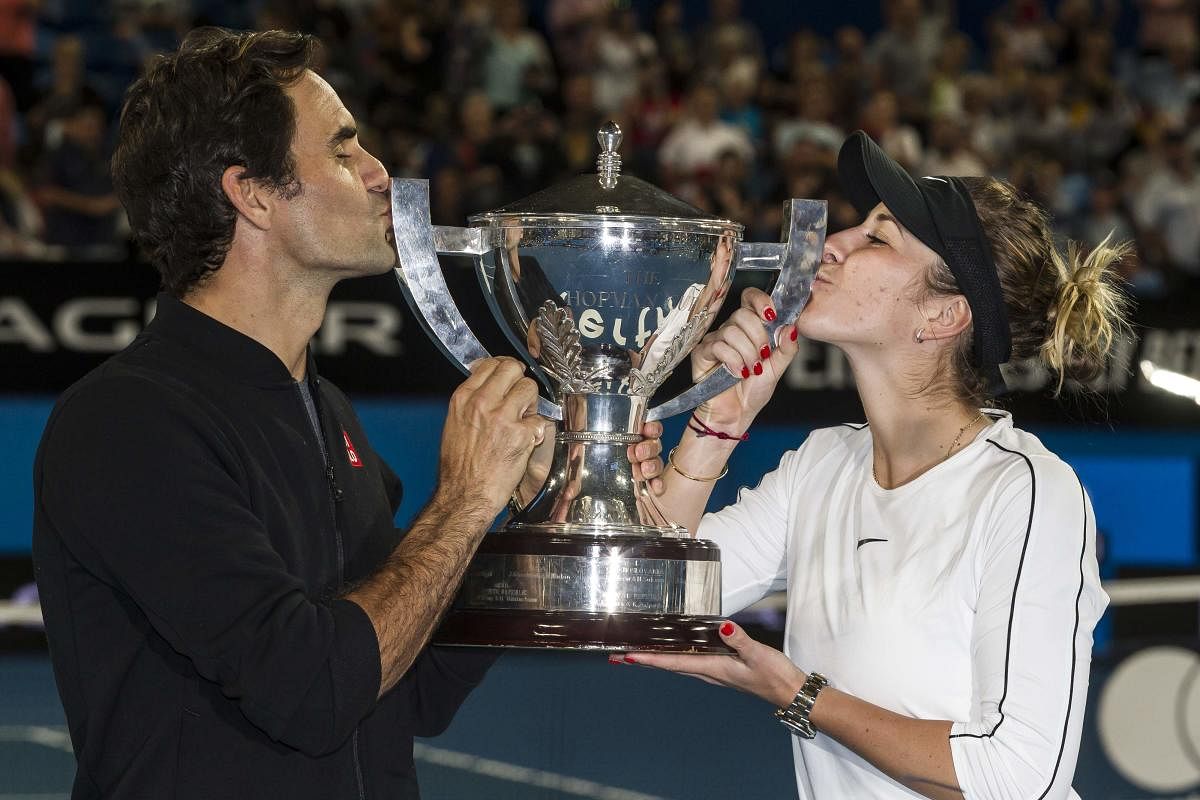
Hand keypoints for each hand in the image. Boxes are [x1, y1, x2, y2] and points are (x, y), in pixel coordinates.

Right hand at [434, 357, 547, 519]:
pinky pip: (539, 419)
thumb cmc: (459, 467)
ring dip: (531, 404)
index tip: (509, 377)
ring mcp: (503, 417)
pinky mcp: (521, 435)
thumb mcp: (454, 424)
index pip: (490, 365)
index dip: (504, 369)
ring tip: (523, 420)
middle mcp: (482, 403)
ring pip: (529, 389)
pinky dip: (536, 430)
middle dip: (519, 381)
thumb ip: (472, 402)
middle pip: (512, 369)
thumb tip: (488, 386)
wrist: (465, 494)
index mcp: (464, 399)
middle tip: (520, 396)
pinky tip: (527, 440)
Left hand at [513, 420, 666, 510]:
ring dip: (652, 465)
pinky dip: (656, 485)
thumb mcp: (561, 436)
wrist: (548, 491)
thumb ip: (571, 420)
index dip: (648, 424)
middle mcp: (627, 448)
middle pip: (651, 442)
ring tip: (640, 471)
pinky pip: (653, 485)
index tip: (645, 428)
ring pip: (654, 462)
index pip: (640, 423)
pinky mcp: (633, 489)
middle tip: (635, 453)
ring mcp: (632, 468)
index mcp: (614, 433)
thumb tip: (567, 406)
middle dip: (648, 446)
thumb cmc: (555, 461)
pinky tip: (654, 489)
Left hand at [611, 621, 804, 707]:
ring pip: (678, 664)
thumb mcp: (758, 655)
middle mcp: (709, 672)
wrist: (790, 692)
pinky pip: (691, 662)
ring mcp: (714, 672)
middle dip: (643, 660)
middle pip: (668, 665)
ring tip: (635, 653)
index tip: (626, 657)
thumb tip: (722, 627)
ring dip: (655, 659)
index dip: (648, 659)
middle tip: (617, 656)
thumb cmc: (775, 675)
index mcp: (713, 669)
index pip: (673, 663)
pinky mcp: (722, 669)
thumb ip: (739, 640)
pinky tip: (671, 650)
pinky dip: (674, 657)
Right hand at [690, 287, 799, 429]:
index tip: (772, 315)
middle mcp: (731, 330)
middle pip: (742, 314)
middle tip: (763, 356)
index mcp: (749, 328)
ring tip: (752, 370)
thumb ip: (786, 348)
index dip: (760, 300)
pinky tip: (738, 373)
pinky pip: (718, 346)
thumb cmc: (753, 391)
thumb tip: (791, 327)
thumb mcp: (777, 368)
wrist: (737, 414)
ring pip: (731, 331)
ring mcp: (715, 340)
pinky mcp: (702, 353)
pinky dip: (732, 360)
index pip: (750, 298)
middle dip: (758, 336)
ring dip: (747, 353)